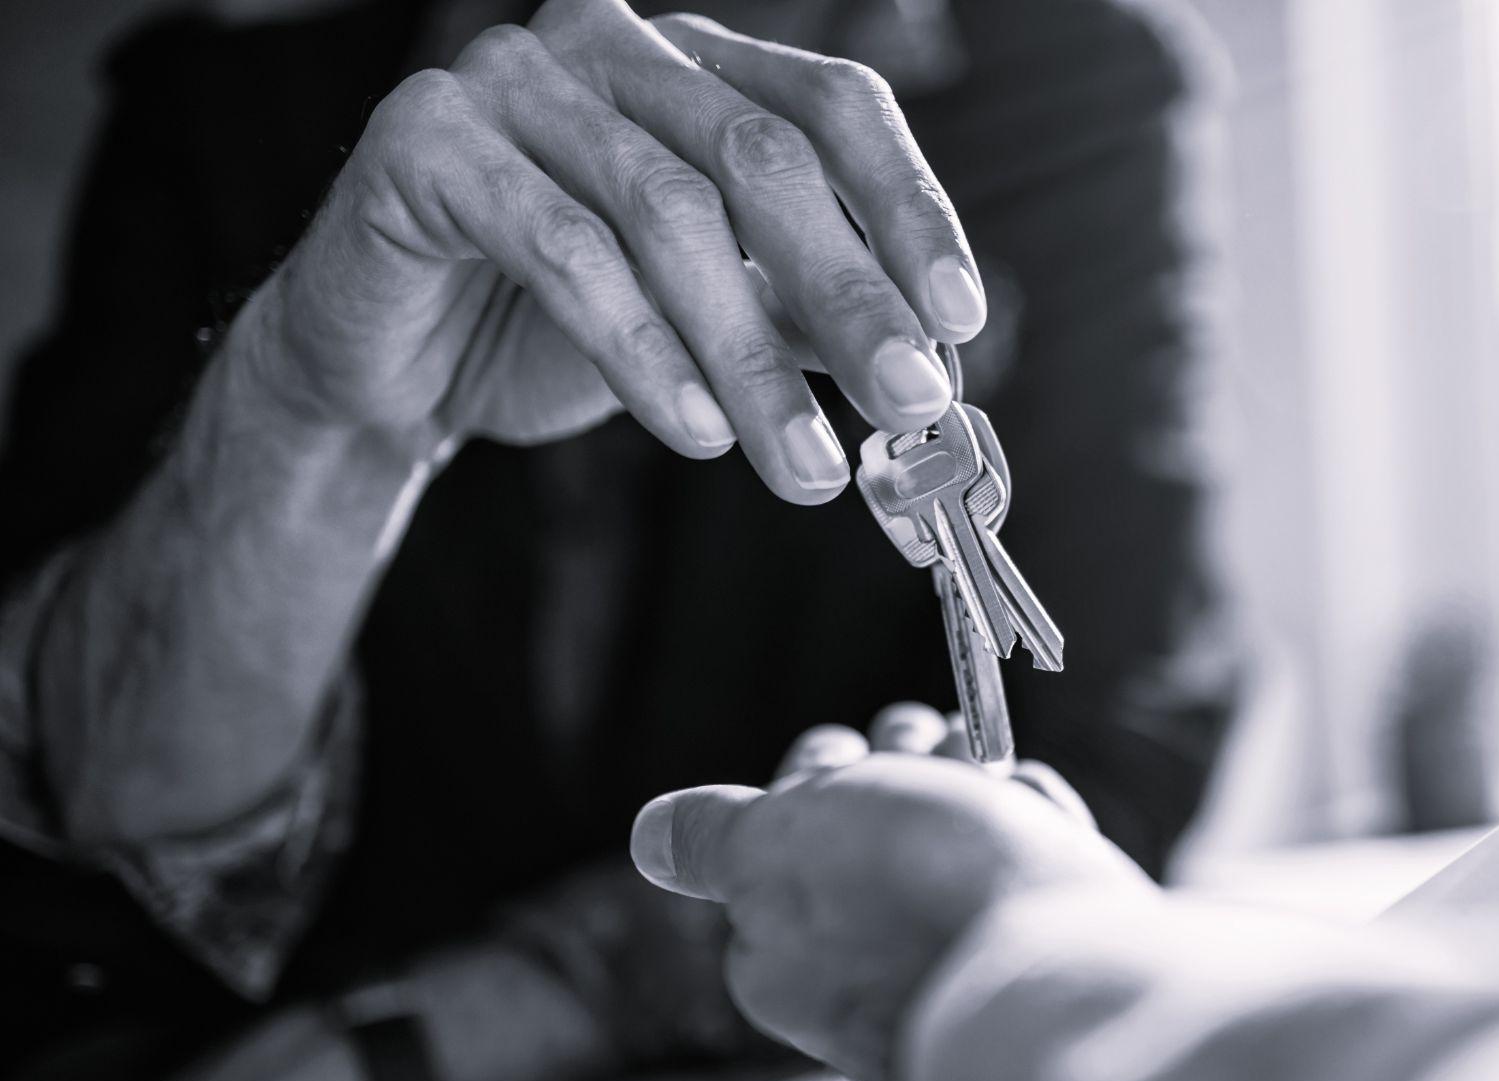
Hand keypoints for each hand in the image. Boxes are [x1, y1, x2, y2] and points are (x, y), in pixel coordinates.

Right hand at [253, 0, 984, 500]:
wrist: (389, 367)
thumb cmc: (559, 329)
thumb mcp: (712, 324)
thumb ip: (806, 320)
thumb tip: (931, 370)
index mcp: (695, 66)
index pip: (833, 107)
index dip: (909, 209)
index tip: (961, 320)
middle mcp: (610, 46)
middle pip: (761, 159)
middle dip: (849, 295)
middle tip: (910, 404)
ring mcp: (512, 77)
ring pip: (666, 211)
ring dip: (751, 356)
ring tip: (806, 468)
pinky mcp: (427, 139)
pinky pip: (562, 248)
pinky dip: (643, 350)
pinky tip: (699, 432)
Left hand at [630, 703, 1152, 1080]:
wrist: (1067, 957)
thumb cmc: (908, 886)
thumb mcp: (779, 843)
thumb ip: (713, 839)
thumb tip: (648, 838)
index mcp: (779, 964)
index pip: (784, 842)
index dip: (818, 778)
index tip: (846, 760)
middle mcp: (861, 983)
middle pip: (871, 836)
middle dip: (902, 769)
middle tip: (922, 748)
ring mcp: (955, 974)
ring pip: (957, 840)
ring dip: (973, 780)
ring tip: (989, 772)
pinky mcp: (1039, 959)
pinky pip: (1027, 870)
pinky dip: (1035, 827)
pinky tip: (1039, 822)